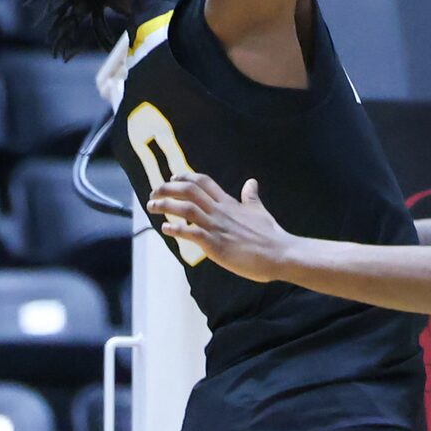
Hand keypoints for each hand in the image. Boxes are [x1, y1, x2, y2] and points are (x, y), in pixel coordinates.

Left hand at [148, 174, 297, 282]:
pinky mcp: (215, 244)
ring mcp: (217, 227)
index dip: (184, 177)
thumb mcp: (259, 211)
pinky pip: (190, 233)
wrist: (279, 253)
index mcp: (229, 202)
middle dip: (167, 189)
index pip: (203, 182)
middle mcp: (220, 211)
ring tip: (152, 207)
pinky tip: (165, 229)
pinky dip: (175, 230)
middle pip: (189, 190)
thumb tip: (251, 182)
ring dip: (165, 206)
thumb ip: (250, 197)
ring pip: (185, 209)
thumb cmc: (270, 235)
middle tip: (154, 193)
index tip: (172, 178)